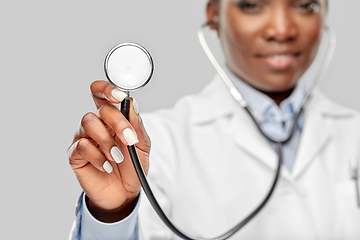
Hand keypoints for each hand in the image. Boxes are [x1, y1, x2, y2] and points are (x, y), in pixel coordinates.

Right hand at [68, 80, 149, 221]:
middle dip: (118, 122)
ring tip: (117, 157)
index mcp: (112, 118)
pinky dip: (98, 157)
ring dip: (107, 141)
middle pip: (100, 109)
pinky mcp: (76, 154)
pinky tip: (106, 166)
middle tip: (129, 139)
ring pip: (89, 122)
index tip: (120, 96)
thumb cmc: (132, 167)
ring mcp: (84, 137)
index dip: (107, 89)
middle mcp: (97, 124)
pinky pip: (82, 145)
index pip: (102, 94)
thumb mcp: (142, 147)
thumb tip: (132, 104)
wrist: (124, 193)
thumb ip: (137, 126)